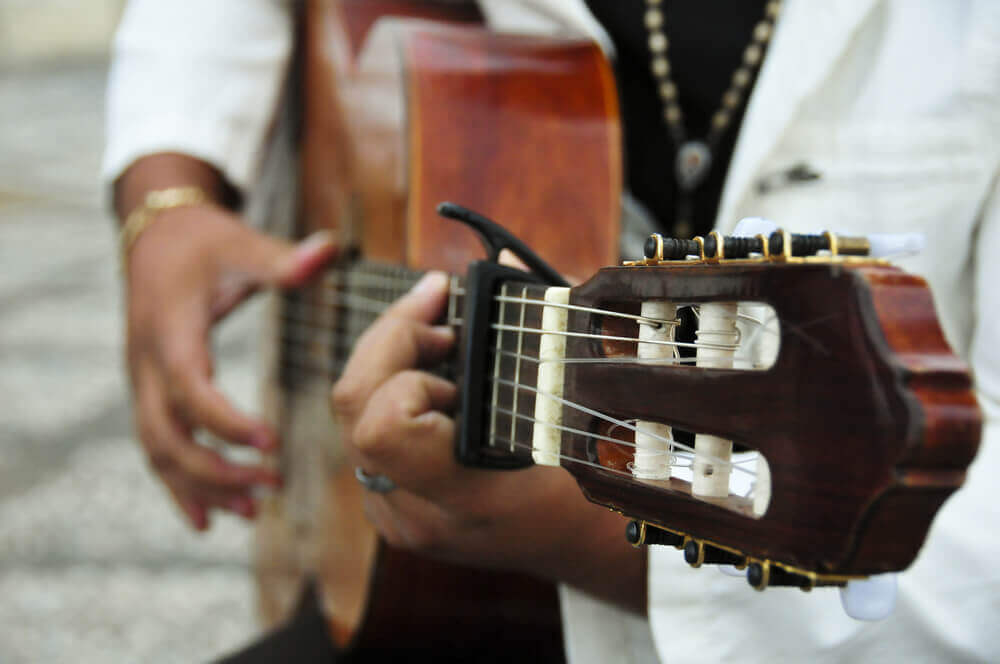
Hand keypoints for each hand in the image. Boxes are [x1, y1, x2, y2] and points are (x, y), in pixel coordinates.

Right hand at [125, 203, 334, 528]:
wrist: (155, 237)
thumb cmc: (203, 242)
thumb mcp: (241, 242)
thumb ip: (284, 258)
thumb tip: (330, 249)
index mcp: (170, 330)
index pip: (189, 388)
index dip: (225, 421)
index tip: (271, 444)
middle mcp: (147, 364)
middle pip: (166, 435)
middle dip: (215, 470)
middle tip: (272, 486)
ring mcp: (142, 382)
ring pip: (158, 451)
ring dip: (201, 487)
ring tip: (253, 511)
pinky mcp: (150, 393)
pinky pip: (157, 448)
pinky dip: (179, 486)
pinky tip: (207, 519)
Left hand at [331, 273, 645, 609]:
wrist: (582, 546)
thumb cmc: (591, 483)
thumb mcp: (575, 407)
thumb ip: (536, 330)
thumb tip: (499, 260)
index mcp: (463, 497)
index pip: (383, 427)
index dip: (407, 371)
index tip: (455, 340)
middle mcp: (415, 510)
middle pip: (353, 404)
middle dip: (391, 338)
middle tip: (441, 312)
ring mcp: (395, 510)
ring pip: (351, 412)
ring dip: (389, 356)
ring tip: (441, 336)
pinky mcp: (389, 500)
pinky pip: (364, 427)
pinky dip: (391, 384)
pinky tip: (433, 368)